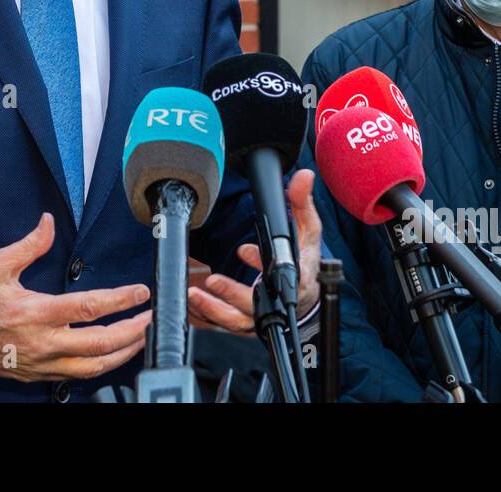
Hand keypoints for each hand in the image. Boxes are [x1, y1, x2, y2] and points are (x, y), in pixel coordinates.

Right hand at [0, 213, 151, 380]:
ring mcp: (43, 362)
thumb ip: (29, 245)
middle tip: (152, 316)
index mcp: (35, 312)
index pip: (88, 307)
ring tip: (142, 336)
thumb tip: (49, 222)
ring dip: (124, 352)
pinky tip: (116, 353)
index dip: (119, 300)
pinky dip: (103, 366)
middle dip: (132, 330)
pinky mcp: (41, 374)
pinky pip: (79, 375)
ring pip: (94, 366)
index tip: (140, 292)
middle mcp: (43, 342)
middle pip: (100, 342)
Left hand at [186, 169, 321, 334]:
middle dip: (233, 295)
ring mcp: (260, 316)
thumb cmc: (304, 260)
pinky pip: (225, 324)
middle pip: (256, 306)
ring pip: (237, 321)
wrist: (304, 293)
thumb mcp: (307, 231)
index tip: (246, 253)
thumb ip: (301, 203)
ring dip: (214, 310)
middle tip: (212, 281)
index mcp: (295, 280)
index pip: (283, 279)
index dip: (266, 272)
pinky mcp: (245, 322)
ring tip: (195, 295)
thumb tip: (304, 176)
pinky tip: (193, 301)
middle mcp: (277, 302)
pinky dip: (208, 315)